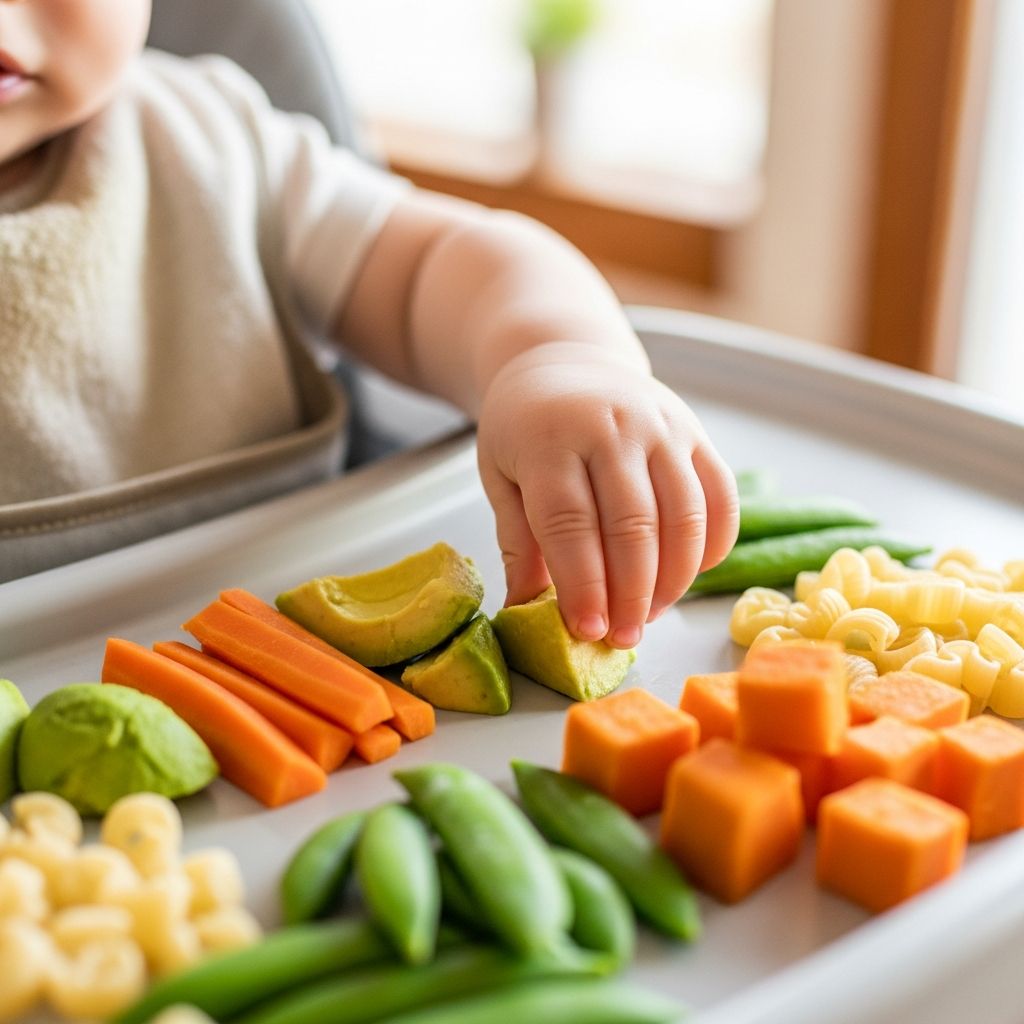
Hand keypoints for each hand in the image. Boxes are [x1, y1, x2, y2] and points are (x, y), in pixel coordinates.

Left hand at [476, 342, 738, 648]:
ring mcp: (661, 426)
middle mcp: (611, 427)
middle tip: (624, 638)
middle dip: (631, 593)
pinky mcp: (696, 433)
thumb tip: (524, 611)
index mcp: (550, 438)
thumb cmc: (526, 426)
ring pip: (683, 516)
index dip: (582, 584)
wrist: (565, 360)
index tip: (588, 630)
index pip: (569, 522)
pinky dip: (712, 545)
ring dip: (673, 578)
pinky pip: (720, 497)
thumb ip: (517, 541)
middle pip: (633, 524)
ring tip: (650, 614)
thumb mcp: (501, 475)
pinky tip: (689, 576)